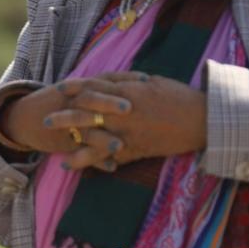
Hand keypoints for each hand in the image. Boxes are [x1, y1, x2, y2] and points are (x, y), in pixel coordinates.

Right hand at [0, 77, 132, 154]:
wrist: (23, 117)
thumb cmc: (56, 102)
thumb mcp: (76, 89)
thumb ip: (101, 87)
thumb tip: (136, 82)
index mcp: (80, 87)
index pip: (104, 78)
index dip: (124, 78)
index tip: (146, 79)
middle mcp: (72, 101)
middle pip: (91, 99)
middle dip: (109, 103)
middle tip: (130, 108)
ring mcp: (65, 121)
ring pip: (84, 128)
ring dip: (102, 138)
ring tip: (120, 145)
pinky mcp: (62, 140)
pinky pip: (79, 151)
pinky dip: (95, 160)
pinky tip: (112, 167)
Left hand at [46, 71, 205, 171]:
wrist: (204, 120)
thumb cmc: (180, 96)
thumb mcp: (152, 82)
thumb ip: (128, 83)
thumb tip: (113, 81)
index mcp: (127, 91)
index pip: (93, 87)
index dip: (75, 87)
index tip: (59, 88)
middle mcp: (123, 112)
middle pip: (86, 113)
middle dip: (64, 117)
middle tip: (45, 120)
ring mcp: (129, 132)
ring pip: (94, 138)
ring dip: (73, 144)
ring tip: (55, 149)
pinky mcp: (136, 149)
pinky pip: (110, 157)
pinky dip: (92, 162)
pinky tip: (76, 166)